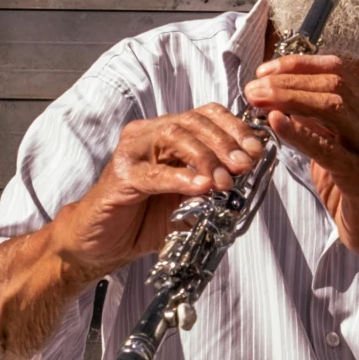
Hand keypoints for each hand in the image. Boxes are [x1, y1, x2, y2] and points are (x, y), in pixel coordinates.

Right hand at [54, 106, 267, 276]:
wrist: (102, 244)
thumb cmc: (144, 220)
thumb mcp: (190, 203)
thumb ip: (213, 190)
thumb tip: (244, 181)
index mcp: (168, 135)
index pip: (206, 115)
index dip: (234, 128)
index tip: (256, 150)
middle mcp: (149, 135)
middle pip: (193, 122)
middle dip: (225, 142)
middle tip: (244, 165)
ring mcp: (132, 151)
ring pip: (174, 137)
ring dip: (205, 157)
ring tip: (224, 180)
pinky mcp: (120, 175)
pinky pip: (154, 172)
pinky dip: (180, 178)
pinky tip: (201, 187)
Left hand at [243, 53, 358, 268]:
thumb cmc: (358, 188)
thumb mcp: (338, 145)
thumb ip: (317, 122)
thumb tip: (281, 98)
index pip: (337, 69)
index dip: (298, 65)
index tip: (266, 70)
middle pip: (332, 83)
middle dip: (288, 80)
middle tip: (255, 87)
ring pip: (331, 106)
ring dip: (289, 98)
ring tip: (259, 100)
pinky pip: (326, 147)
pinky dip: (298, 132)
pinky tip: (275, 123)